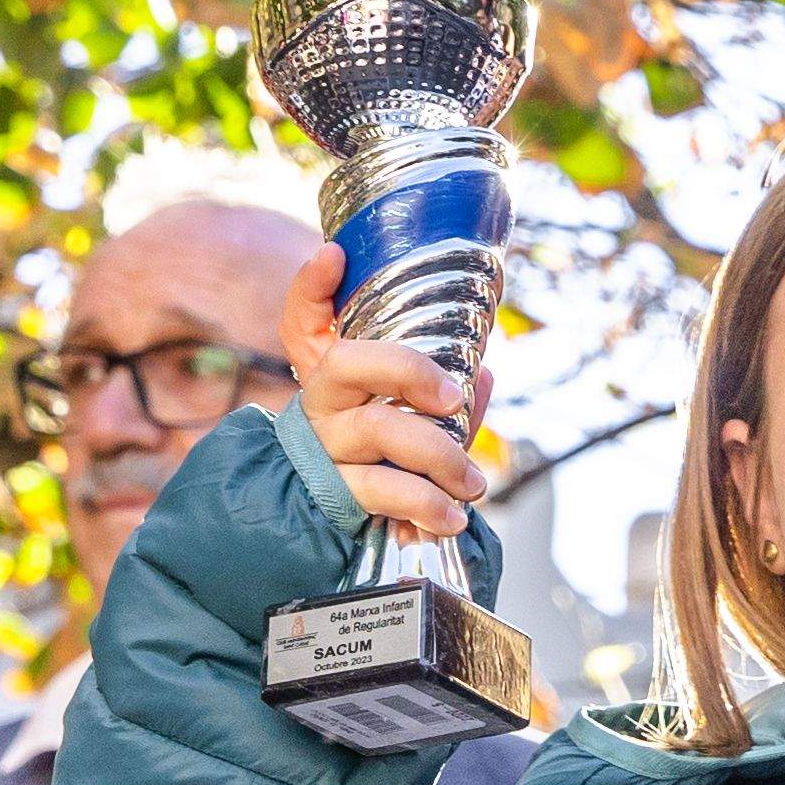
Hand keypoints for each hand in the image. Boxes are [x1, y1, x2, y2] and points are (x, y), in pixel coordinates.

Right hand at [284, 257, 483, 542]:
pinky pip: (383, 490)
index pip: (302, 319)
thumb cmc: (397, 462)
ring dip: (440, 455)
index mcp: (336, 376)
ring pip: (378, 430)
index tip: (333, 255)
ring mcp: (323, 447)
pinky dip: (426, 505)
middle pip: (346, 363)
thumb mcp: (420, 419)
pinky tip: (451, 517)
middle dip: (408, 370)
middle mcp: (321, 404)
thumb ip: (444, 393)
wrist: (360, 530)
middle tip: (453, 400)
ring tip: (474, 483)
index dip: (310, 286)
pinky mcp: (335, 493)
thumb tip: (481, 372)